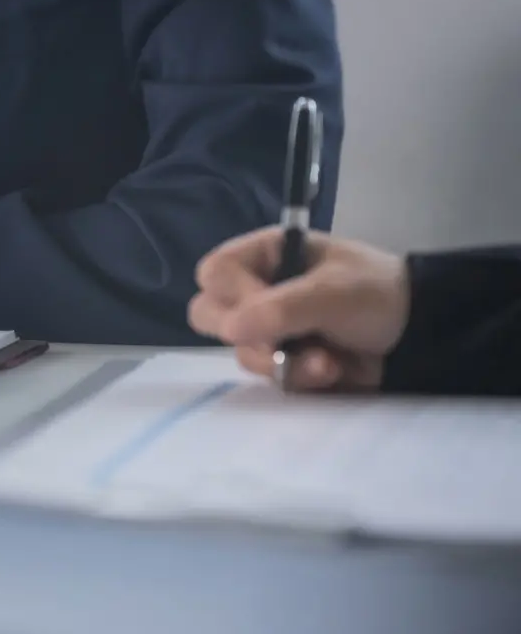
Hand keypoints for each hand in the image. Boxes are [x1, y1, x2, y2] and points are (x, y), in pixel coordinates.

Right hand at [188, 226, 411, 391]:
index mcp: (266, 255)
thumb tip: (230, 329)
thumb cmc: (379, 293)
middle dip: (247, 337)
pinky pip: (268, 376)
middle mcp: (259, 289)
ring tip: (328, 361)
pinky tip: (332, 371)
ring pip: (242, 352)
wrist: (424, 336)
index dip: (233, 294)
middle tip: (277, 344)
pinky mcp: (285, 361)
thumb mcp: (334, 293)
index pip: (215, 273)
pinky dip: (299, 378)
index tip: (266, 310)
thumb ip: (282, 308)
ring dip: (283, 362)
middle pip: (210, 314)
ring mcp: (270, 328)